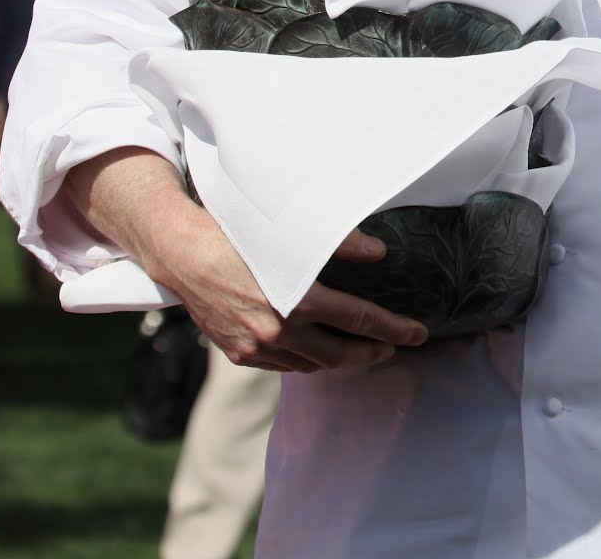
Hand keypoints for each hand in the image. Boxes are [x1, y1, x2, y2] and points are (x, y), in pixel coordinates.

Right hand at [156, 215, 428, 372]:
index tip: (418, 334)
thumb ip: (341, 243)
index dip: (393, 329)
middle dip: (372, 353)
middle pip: (340, 354)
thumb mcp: (291, 234)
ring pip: (311, 364)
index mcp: (298, 300)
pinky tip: (316, 350)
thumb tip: (378, 252)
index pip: (360, 320)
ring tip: (359, 348)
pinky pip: (283, 366)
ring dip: (340, 359)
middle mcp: (278, 331)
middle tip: (393, 347)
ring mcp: (256, 347)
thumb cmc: (239, 236)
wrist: (182, 254)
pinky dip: (306, 360)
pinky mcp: (238, 353)